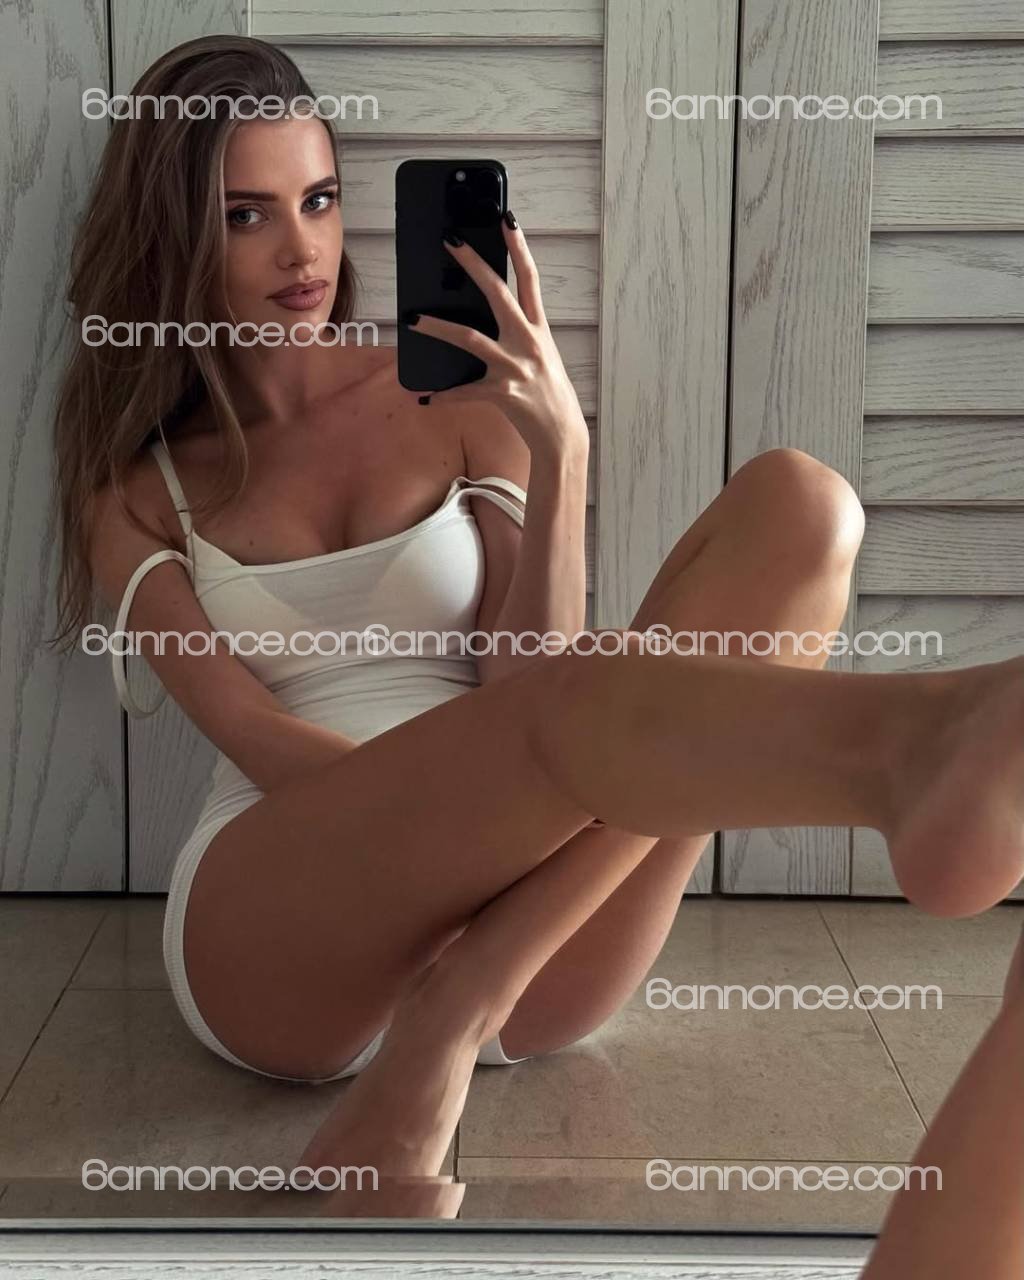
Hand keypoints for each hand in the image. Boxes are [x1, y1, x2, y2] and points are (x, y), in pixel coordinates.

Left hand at [403, 214, 589, 461]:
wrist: (561, 433)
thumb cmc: (547, 392)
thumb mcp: (539, 355)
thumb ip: (517, 333)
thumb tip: (483, 314)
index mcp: (539, 328)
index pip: (529, 279)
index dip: (519, 247)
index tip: (507, 219)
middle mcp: (528, 342)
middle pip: (498, 294)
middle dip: (474, 265)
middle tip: (451, 241)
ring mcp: (515, 367)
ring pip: (471, 339)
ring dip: (438, 328)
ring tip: (414, 319)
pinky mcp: (503, 393)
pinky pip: (465, 392)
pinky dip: (444, 396)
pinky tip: (425, 397)